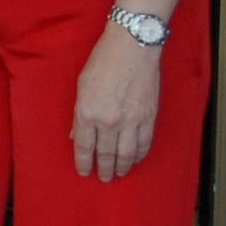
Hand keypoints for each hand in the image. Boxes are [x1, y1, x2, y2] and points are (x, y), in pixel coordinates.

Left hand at [69, 26, 161, 181]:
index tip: (84, 172)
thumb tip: (77, 135)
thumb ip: (80, 115)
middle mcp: (109, 121)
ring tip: (119, 173)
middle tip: (104, 178)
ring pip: (127, 154)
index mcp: (87, 113)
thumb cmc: (103, 62)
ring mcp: (131, 121)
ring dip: (122, 167)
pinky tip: (136, 159)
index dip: (83, 163)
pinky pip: (144, 144)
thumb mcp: (81, 87)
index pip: (84, 147)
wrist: (132, 47)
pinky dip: (140, 155)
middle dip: (104, 169)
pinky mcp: (148, 117)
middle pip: (106, 155)